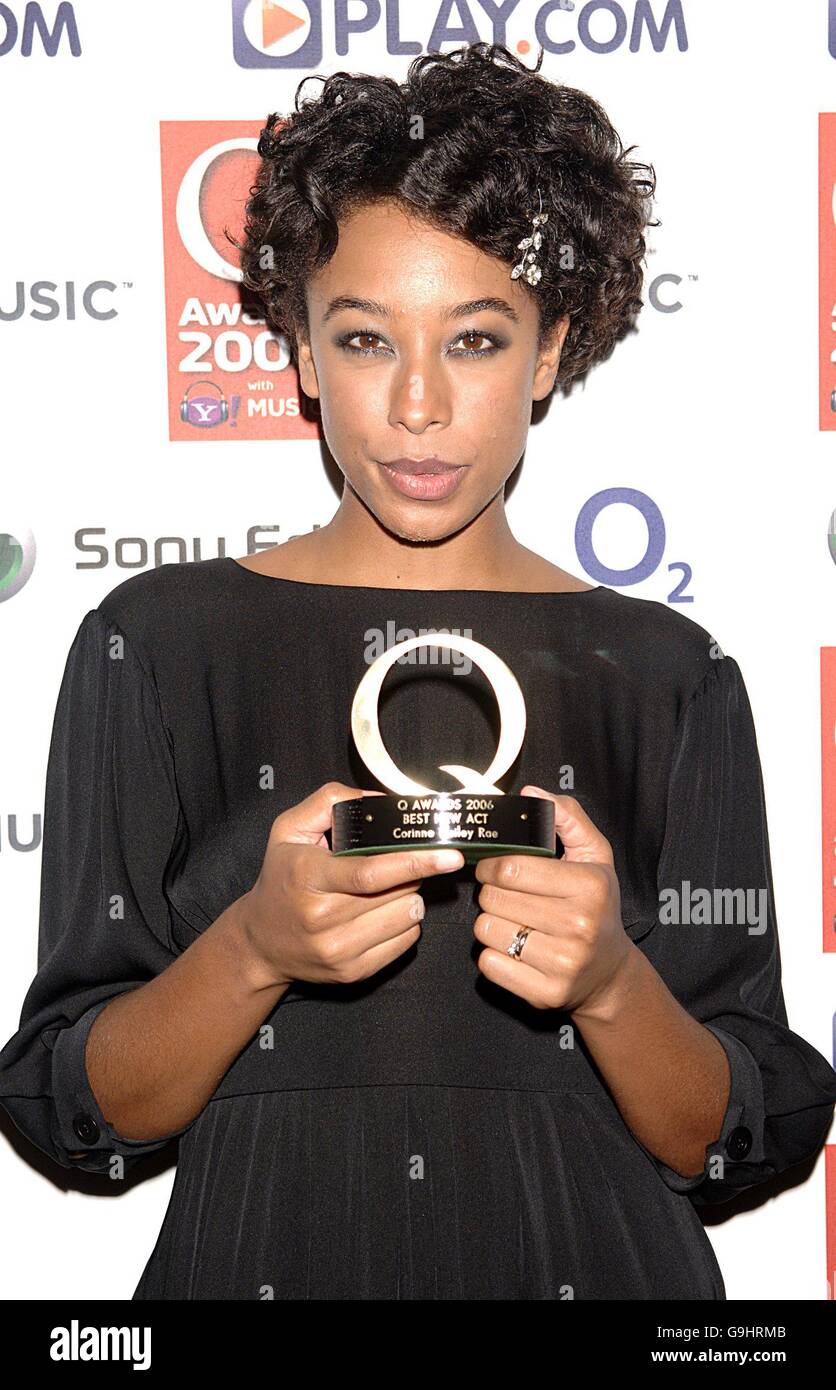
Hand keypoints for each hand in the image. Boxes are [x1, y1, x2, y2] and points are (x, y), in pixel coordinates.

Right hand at [236, 781, 463, 990]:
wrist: (259, 942)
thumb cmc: (282, 878)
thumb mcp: (289, 829)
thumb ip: (330, 801)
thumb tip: (379, 799)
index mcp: (308, 877)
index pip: (371, 873)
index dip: (414, 862)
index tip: (449, 855)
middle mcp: (321, 918)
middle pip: (396, 893)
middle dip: (412, 874)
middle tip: (402, 864)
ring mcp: (338, 950)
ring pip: (407, 917)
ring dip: (410, 897)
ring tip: (388, 889)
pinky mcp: (352, 973)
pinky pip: (405, 942)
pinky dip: (405, 923)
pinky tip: (383, 913)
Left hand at [472, 785, 632, 1016]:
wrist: (608, 974)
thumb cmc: (596, 905)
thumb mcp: (594, 856)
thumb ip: (566, 817)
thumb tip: (530, 793)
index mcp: (590, 886)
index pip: (512, 867)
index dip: (493, 864)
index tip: (495, 867)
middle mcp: (579, 926)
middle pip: (494, 898)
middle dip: (490, 892)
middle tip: (505, 895)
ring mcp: (563, 964)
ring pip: (486, 930)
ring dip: (490, 922)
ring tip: (511, 920)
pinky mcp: (544, 994)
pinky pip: (488, 965)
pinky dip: (491, 954)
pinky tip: (513, 948)